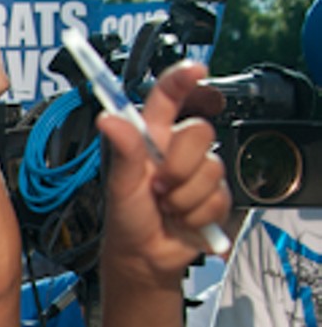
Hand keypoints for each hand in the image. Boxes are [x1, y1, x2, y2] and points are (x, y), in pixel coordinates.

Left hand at [99, 60, 228, 279]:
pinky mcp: (215, 196)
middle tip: (157, 186)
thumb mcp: (119, 183)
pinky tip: (182, 219)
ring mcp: (198, 172)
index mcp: (151, 137)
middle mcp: (177, 150)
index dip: (182, 78)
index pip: (169, 96)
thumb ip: (122, 149)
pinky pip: (218, 198)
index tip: (196, 71)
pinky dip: (195, 215)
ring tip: (166, 206)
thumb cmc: (126, 217)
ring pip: (210, 169)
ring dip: (183, 197)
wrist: (143, 256)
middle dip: (178, 165)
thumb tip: (108, 117)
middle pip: (200, 132)